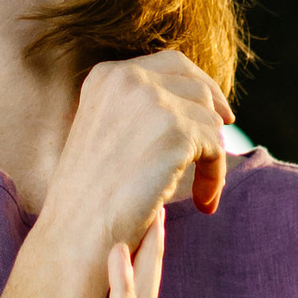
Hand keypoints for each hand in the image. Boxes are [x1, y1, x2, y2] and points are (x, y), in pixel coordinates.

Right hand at [41, 50, 228, 273]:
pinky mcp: (176, 133)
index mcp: (107, 76)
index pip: (172, 64)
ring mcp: (154, 103)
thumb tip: (199, 104)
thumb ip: (139, 110)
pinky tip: (204, 201)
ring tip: (203, 190)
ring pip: (210, 120)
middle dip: (214, 117)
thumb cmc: (89, 195)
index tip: (218, 111)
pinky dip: (215, 176)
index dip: (201, 85)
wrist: (77, 233)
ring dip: (211, 156)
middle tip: (220, 147)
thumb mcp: (105, 131)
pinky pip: (215, 150)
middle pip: (196, 88)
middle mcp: (129, 79)